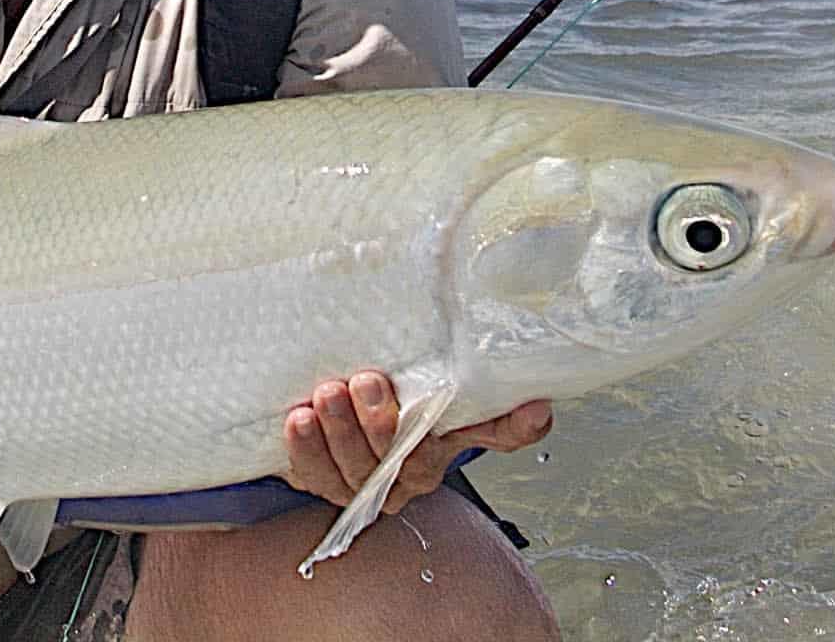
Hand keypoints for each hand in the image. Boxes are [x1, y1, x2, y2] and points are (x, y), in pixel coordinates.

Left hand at [283, 371, 552, 517]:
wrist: (320, 414)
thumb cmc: (377, 393)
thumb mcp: (413, 373)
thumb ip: (450, 362)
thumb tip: (505, 351)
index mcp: (447, 439)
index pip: (496, 433)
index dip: (517, 425)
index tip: (535, 408)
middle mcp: (413, 469)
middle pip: (408, 460)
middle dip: (384, 424)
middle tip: (367, 382)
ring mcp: (368, 483)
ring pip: (359, 472)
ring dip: (341, 433)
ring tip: (327, 394)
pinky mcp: (324, 483)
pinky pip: (316, 474)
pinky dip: (306, 449)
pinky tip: (299, 420)